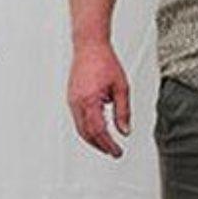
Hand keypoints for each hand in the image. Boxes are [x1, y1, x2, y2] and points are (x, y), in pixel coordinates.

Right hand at [68, 42, 131, 158]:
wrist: (90, 47)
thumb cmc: (105, 62)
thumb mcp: (122, 88)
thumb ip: (123, 111)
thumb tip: (125, 131)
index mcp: (89, 101)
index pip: (98, 131)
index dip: (108, 145)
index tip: (117, 152)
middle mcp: (77, 103)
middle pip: (87, 133)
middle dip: (100, 145)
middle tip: (113, 152)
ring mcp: (72, 101)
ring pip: (80, 128)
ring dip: (93, 139)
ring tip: (107, 145)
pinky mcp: (72, 98)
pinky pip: (78, 119)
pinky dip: (88, 129)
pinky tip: (98, 130)